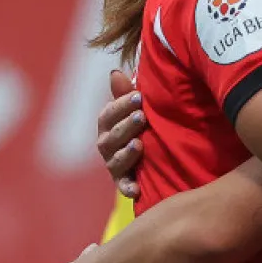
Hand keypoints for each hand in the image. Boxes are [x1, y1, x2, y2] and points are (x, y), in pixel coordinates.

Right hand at [95, 71, 143, 198]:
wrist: (154, 156)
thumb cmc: (143, 124)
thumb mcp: (136, 108)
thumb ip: (126, 93)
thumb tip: (116, 72)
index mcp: (108, 124)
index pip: (109, 114)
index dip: (121, 104)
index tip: (139, 96)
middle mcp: (106, 144)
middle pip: (111, 136)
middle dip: (126, 126)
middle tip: (141, 116)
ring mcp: (114, 164)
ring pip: (115, 160)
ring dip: (126, 153)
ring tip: (139, 144)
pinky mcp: (124, 182)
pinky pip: (124, 186)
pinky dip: (128, 187)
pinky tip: (137, 189)